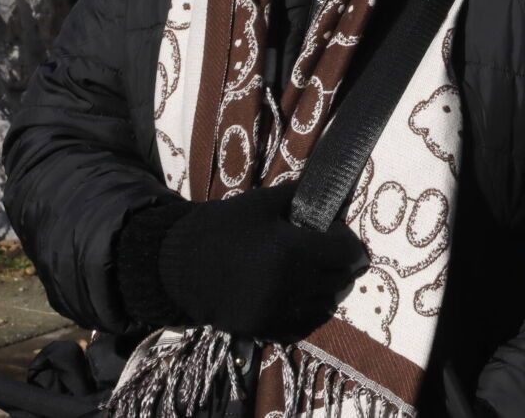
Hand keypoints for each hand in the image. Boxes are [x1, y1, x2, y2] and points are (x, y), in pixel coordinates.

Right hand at [159, 183, 367, 342]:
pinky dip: (308, 312)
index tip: (338, 235)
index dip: (349, 243)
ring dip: (327, 289)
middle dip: (341, 265)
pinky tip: (300, 296)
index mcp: (291, 250)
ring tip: (315, 274)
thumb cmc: (221, 228)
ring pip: (324, 305)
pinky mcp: (261, 329)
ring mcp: (275, 311)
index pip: (347, 253)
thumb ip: (300, 197)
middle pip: (339, 280)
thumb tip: (331, 195)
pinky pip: (301, 326)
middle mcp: (288, 285)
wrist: (175, 266)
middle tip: (331, 253)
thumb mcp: (262, 203)